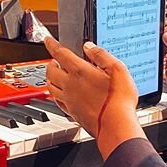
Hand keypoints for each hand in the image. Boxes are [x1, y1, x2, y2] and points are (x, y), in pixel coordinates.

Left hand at [44, 35, 144, 158]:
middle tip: (55, 59)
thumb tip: (90, 47)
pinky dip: (56, 94)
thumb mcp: (118, 70)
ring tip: (55, 75)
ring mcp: (70, 100)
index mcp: (80, 72)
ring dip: (50, 78)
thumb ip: (102, 55)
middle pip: (51, 71)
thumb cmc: (119, 101)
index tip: (48, 40)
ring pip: (51, 86)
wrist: (115, 127)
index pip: (60, 53)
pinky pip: (57, 101)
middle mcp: (71, 86)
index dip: (52, 44)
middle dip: (51, 62)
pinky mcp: (72, 113)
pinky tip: (61, 95)